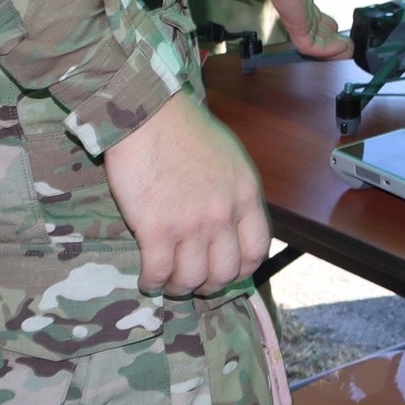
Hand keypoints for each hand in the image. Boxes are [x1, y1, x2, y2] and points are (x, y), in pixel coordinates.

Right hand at [102, 93, 267, 295]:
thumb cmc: (186, 131)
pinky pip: (158, 273)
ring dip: (178, 288)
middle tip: (193, 282)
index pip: (257, 251)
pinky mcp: (157, 229)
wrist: (150, 116)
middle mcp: (224, 214)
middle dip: (208, 285)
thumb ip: (235, 193)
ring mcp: (191, 224)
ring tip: (168, 282)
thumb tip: (232, 222)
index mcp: (246, 195)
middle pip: (225, 272)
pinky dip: (152, 282)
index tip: (225, 272)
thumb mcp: (230, 158)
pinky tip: (148, 278)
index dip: (241, 270)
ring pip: (191, 280)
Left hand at [256, 0, 350, 58]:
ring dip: (332, 47)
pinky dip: (328, 50)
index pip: (311, 10)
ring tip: (349, 52)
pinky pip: (311, 44)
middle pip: (314, 26)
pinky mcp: (295, 23)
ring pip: (313, 39)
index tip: (336, 27)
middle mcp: (298, 3)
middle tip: (347, 45)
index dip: (324, 20)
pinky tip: (344, 51)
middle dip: (330, 37)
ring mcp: (295, 14)